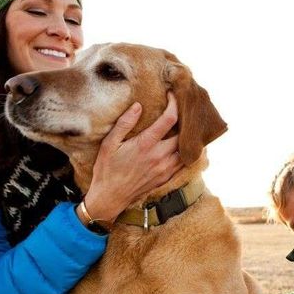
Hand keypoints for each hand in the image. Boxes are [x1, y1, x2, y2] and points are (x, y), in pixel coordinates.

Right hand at [83, 94, 181, 221]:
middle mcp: (159, 156)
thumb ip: (124, 124)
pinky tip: (181, 146)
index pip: (170, 119)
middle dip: (184, 120)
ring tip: (184, 127)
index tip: (172, 95)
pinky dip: (186, 153)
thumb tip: (138, 106)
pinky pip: (183, 163)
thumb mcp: (109, 144)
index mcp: (146, 144)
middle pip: (183, 134)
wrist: (110, 197)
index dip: (174, 104)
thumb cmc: (107, 169)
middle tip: (182, 110)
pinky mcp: (166, 178)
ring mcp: (165, 169)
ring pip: (187, 150)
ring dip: (187, 138)